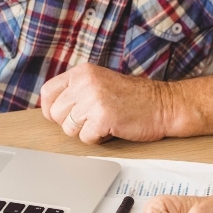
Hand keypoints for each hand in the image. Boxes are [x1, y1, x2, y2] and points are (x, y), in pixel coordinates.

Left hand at [40, 63, 180, 143]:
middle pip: (56, 114)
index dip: (52, 109)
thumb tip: (52, 109)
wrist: (164, 105)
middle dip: (71, 124)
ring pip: (69, 128)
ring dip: (85, 132)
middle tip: (91, 121)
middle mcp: (85, 83)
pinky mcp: (102, 118)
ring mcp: (93, 100)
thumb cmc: (135, 98)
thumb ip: (77, 90)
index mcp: (82, 72)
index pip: (47, 92)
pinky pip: (86, 139)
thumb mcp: (101, 83)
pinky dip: (98, 140)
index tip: (64, 116)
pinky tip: (111, 129)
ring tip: (104, 123)